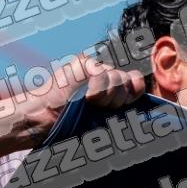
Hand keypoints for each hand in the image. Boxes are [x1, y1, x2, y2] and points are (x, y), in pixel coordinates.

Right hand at [15, 52, 145, 138]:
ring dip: (108, 96)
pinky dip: (97, 88)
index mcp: (110, 87)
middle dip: (118, 99)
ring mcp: (93, 67)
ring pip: (118, 77)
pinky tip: (87, 96)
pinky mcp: (83, 63)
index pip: (135, 80)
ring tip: (90, 103)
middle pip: (128, 80)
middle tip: (98, 107)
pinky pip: (103, 73)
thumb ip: (123, 103)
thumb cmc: (72, 124)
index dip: (133, 92)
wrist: (47, 120)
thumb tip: (139, 91)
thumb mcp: (104, 117)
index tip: (120, 106)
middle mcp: (103, 74)